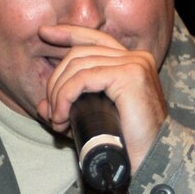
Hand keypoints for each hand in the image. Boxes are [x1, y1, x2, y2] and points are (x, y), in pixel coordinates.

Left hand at [39, 25, 168, 172]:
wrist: (152, 160)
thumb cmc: (128, 145)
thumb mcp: (93, 121)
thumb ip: (69, 111)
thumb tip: (41, 106)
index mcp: (132, 63)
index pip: (95, 39)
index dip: (68, 33)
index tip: (44, 33)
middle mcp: (136, 58)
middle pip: (80, 53)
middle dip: (57, 81)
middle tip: (52, 114)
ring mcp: (134, 64)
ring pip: (78, 64)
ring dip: (58, 93)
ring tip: (58, 120)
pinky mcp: (129, 75)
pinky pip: (83, 78)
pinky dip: (65, 96)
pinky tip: (63, 116)